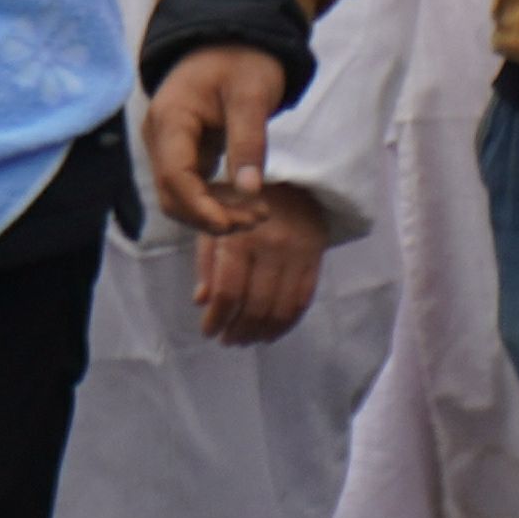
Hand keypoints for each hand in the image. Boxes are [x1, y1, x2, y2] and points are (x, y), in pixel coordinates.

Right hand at [144, 46, 292, 240]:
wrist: (233, 39)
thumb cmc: (242, 60)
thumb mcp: (253, 95)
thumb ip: (249, 141)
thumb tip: (249, 190)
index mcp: (170, 119)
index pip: (174, 176)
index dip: (199, 208)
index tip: (232, 224)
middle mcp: (160, 137)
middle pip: (172, 194)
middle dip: (210, 215)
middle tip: (258, 218)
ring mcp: (169, 146)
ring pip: (180, 195)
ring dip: (215, 212)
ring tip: (259, 213)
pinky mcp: (183, 152)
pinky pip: (191, 186)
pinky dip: (215, 200)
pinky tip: (247, 203)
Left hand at [193, 187, 329, 344]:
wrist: (291, 177)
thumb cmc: (242, 200)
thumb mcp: (215, 221)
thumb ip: (206, 261)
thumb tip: (202, 301)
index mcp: (240, 238)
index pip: (229, 292)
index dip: (217, 319)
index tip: (208, 332)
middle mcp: (271, 248)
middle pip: (255, 305)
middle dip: (238, 330)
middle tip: (227, 340)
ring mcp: (298, 254)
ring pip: (280, 308)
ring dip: (261, 332)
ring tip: (247, 339)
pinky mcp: (316, 257)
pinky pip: (304, 299)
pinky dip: (287, 323)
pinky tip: (272, 332)